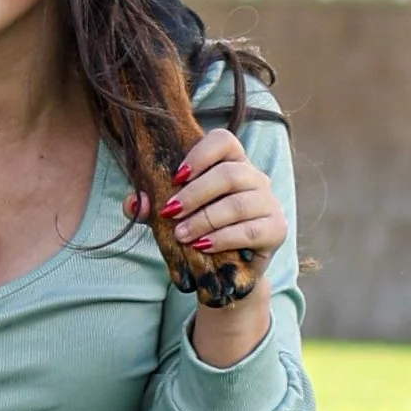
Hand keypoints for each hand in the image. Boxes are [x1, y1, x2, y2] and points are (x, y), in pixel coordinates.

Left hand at [127, 130, 284, 362]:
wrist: (231, 270)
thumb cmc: (202, 231)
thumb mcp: (175, 217)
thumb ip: (152, 207)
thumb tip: (134, 202)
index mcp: (232, 163)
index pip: (224, 140)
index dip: (200, 154)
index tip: (176, 176)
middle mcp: (255, 177)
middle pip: (230, 174)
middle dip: (194, 194)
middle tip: (171, 213)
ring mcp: (269, 203)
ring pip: (238, 204)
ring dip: (205, 219)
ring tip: (182, 235)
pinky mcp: (276, 229)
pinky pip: (250, 230)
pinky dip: (223, 238)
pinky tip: (204, 246)